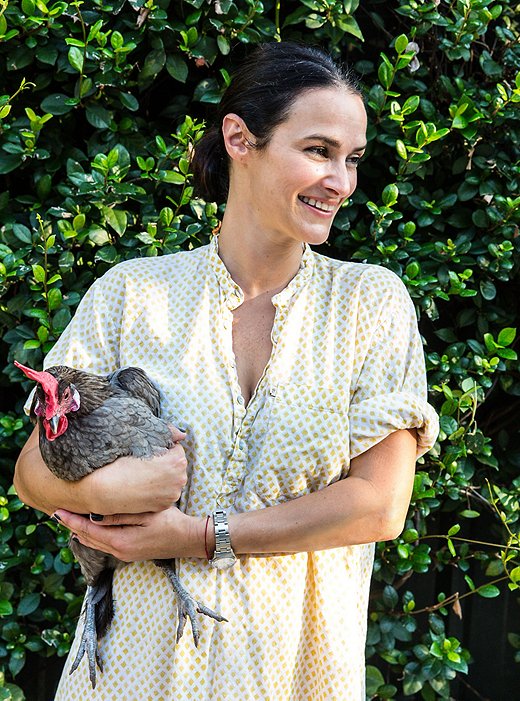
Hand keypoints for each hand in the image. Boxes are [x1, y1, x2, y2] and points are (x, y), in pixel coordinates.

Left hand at [54, 506, 206, 561]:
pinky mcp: (130, 552)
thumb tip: (94, 516)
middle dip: (71, 525)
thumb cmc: (171, 522)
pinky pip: (104, 543)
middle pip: (88, 538)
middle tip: (56, 512)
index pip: (88, 529)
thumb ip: (119, 516)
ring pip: (95, 542)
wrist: (189, 539)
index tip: (56, 510)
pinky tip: (88, 529)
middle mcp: (119, 551)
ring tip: (68, 519)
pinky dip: (93, 535)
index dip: (71, 520)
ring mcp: (125, 554)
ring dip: (80, 531)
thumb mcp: (146, 514)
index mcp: (121, 541)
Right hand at [88, 426, 187, 514]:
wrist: (105, 491)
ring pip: (171, 479)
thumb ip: (167, 435)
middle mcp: (180, 478)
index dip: (161, 448)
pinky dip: (158, 489)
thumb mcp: (143, 441)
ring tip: (143, 475)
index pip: (175, 448)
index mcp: (177, 460)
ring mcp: (173, 494)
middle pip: (176, 465)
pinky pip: (165, 492)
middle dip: (165, 463)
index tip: (148, 452)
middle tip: (145, 463)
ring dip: (163, 476)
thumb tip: (182, 434)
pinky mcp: (165, 505)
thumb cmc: (121, 463)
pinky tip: (143, 486)